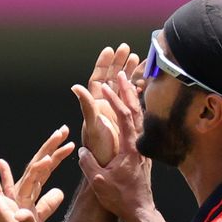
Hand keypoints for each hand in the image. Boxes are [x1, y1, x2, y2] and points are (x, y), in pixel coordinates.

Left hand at [72, 44, 140, 165]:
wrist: (112, 173)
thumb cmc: (100, 153)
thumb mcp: (93, 128)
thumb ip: (87, 107)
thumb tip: (76, 87)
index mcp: (96, 107)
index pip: (97, 80)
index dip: (103, 64)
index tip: (111, 50)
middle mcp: (105, 109)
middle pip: (110, 81)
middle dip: (118, 64)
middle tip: (127, 48)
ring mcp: (115, 116)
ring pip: (123, 90)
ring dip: (130, 75)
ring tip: (139, 59)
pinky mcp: (125, 123)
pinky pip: (132, 103)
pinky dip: (137, 92)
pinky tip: (145, 83)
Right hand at [79, 71, 154, 219]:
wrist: (140, 211)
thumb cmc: (120, 198)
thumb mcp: (98, 181)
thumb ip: (88, 163)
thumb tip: (82, 150)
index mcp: (130, 148)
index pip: (123, 117)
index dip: (114, 100)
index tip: (104, 87)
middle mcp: (139, 146)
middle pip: (136, 112)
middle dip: (128, 91)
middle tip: (121, 74)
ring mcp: (142, 150)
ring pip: (140, 120)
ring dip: (133, 102)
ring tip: (128, 87)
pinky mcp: (142, 156)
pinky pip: (140, 130)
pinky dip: (136, 116)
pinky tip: (132, 114)